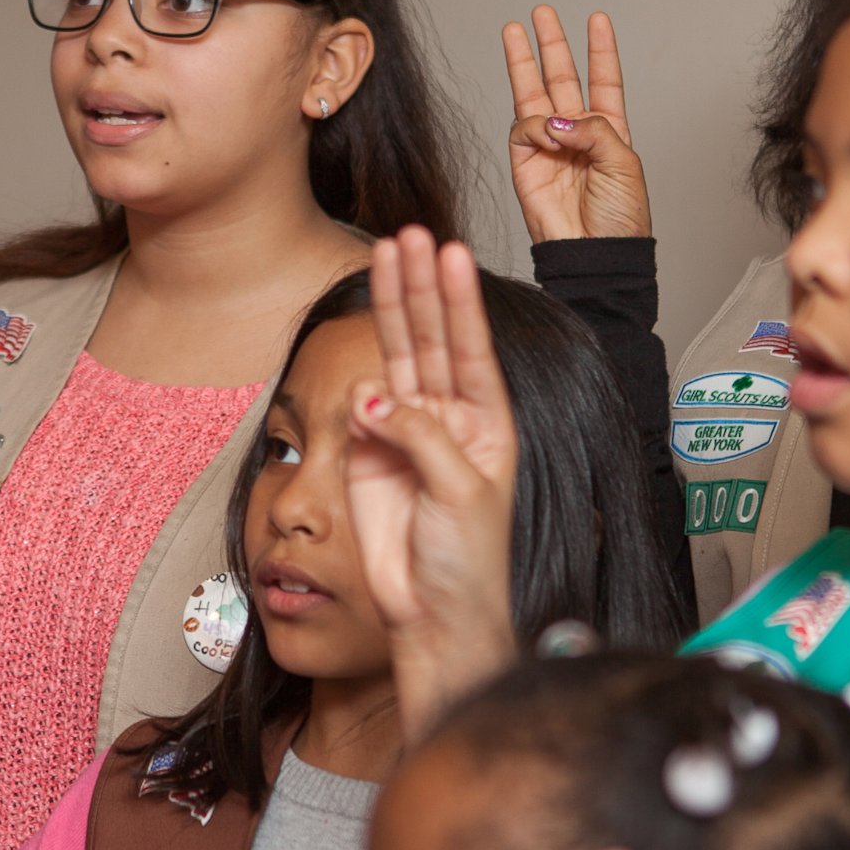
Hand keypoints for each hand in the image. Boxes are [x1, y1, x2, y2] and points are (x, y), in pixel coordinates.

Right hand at [345, 226, 520, 736]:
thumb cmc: (468, 563)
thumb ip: (420, 438)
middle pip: (434, 338)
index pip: (473, 348)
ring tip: (387, 255)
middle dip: (422, 286)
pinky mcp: (370, 454)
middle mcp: (451, 419)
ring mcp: (409, 432)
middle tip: (410, 235)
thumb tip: (373, 396)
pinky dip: (359, 390)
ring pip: (399, 357)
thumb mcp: (460, 493)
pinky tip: (364, 388)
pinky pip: (361, 406)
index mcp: (490, 424)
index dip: (460, 301)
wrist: (431, 614)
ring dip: (393, 308)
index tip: (452, 252)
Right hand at [502, 9, 650, 243]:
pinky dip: (535, 127)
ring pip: (532, 94)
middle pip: (561, 79)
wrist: (593, 255)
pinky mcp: (524, 163)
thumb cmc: (619, 219)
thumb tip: (558, 119)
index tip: (598, 20)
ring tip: (515, 31)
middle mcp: (577, 134)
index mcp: (609, 132)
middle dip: (552, 45)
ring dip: (524, 62)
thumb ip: (596, 129)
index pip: (604, 81)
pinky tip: (549, 135)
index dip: (600, 50)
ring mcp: (549, 147)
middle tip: (541, 13)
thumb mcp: (624, 163)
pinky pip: (523, 129)